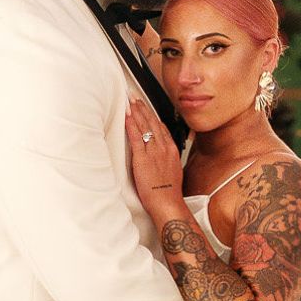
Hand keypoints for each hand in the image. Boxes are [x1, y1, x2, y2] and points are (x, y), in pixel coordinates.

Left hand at [125, 98, 183, 213]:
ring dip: (137, 112)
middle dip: (143, 108)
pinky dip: (131, 125)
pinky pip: (136, 137)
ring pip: (145, 126)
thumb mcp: (172, 172)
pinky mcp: (143, 158)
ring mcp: (154, 152)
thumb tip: (160, 159)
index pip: (162, 128)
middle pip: (153, 123)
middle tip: (135, 97)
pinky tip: (127, 116)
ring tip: (130, 101)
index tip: (147, 108)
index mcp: (171, 151)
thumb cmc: (169, 193)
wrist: (168, 203)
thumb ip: (166, 161)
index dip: (153, 116)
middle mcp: (163, 148)